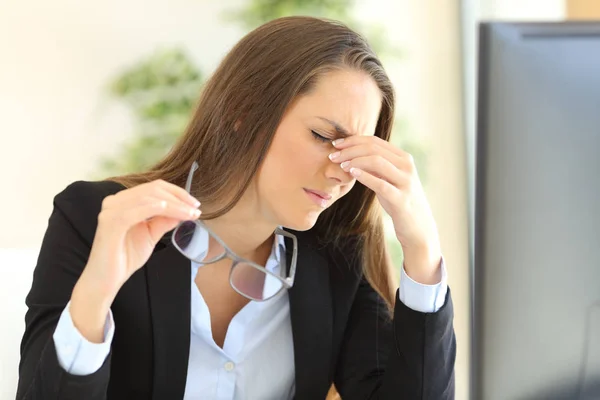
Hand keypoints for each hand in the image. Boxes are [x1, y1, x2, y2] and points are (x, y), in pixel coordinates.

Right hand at [70, 180, 200, 341]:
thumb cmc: (125, 257)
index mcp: (124, 201)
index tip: (195, 204)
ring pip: (148, 198)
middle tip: (196, 209)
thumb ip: (164, 220)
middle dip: (179, 198)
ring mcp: (111, 210)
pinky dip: (154, 207)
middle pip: (153, 189)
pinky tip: (169, 210)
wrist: (107, 280)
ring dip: (174, 204)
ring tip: (190, 214)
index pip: (154, 187)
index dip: (177, 192)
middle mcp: (115, 201)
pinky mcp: (110, 222)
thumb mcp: (151, 234)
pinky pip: (136, 210)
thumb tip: (184, 209)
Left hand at [329, 136, 441, 283]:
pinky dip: (364, 176)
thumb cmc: (399, 200)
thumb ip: (376, 166)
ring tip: (340, 165)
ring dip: (354, 161)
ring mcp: (406, 182)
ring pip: (377, 161)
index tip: (336, 144)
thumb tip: (351, 153)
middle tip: (332, 155)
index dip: (353, 140)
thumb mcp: (388, 179)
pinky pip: (380, 184)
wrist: (417, 226)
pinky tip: (351, 174)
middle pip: (374, 149)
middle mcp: (407, 166)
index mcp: (403, 158)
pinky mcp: (402, 199)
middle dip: (349, 150)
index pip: (375, 141)